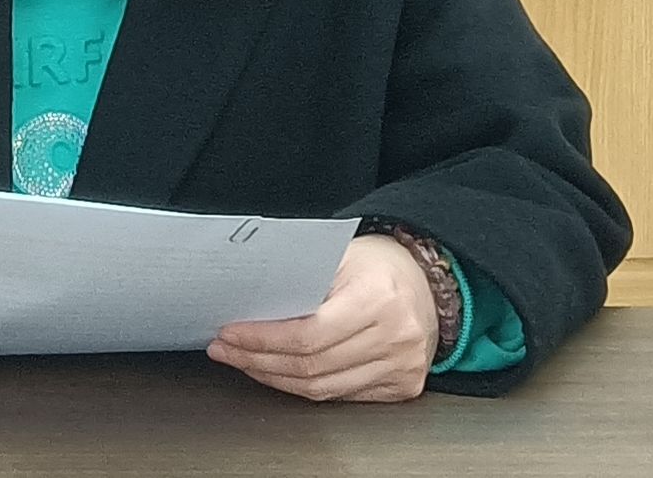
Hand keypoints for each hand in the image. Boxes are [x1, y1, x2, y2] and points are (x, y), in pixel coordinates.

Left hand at [207, 233, 439, 402]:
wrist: (426, 281)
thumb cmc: (377, 264)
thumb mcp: (338, 256)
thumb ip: (300, 280)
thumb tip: (247, 302)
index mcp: (376, 297)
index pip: (308, 334)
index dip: (262, 339)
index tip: (230, 334)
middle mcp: (394, 336)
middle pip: (312, 366)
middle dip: (258, 360)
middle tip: (226, 349)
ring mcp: (401, 366)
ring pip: (323, 389)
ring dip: (275, 378)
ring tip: (245, 361)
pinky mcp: (402, 387)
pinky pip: (342, 395)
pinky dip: (306, 387)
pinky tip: (281, 373)